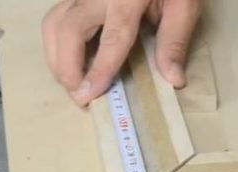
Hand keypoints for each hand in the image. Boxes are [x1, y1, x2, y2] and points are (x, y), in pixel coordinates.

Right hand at [42, 0, 201, 105]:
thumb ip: (175, 40)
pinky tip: (70, 61)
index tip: (90, 95)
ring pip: (53, 23)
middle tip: (78, 96)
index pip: (112, 38)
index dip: (99, 69)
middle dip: (66, 67)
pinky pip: (55, 19)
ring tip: (71, 82)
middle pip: (69, 29)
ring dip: (56, 57)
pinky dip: (56, 45)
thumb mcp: (183, 5)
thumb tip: (174, 80)